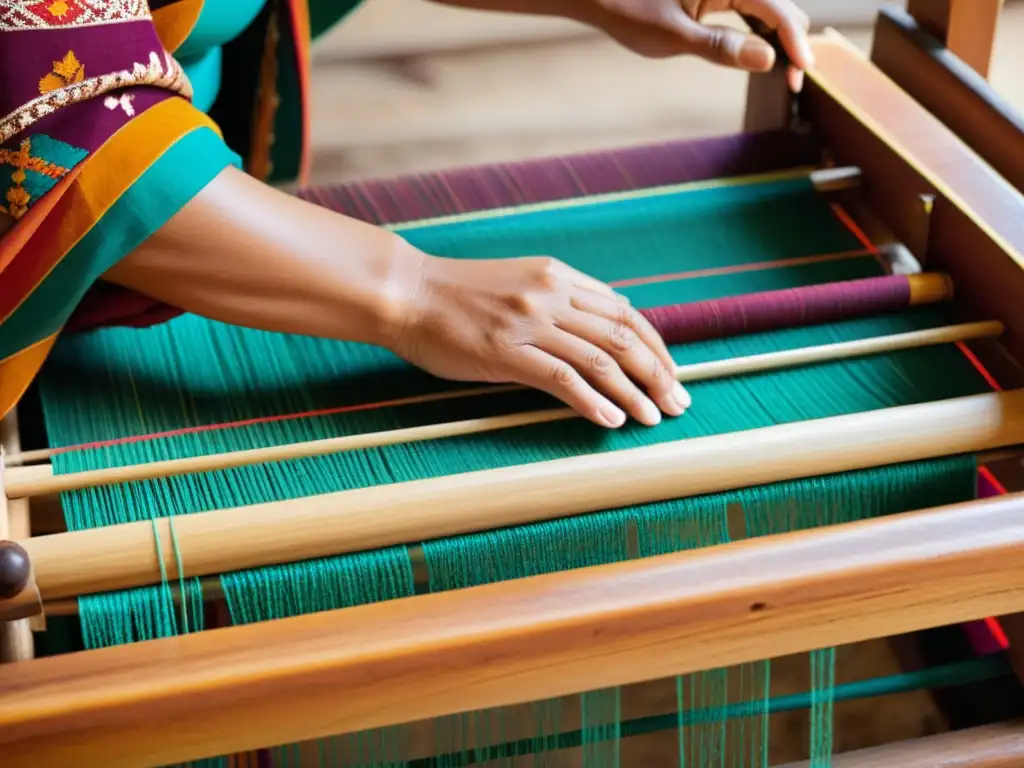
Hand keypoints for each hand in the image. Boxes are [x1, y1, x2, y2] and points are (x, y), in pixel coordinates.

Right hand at [390, 253, 690, 428]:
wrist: (406, 292)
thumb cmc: (457, 294)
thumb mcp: (519, 282)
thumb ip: (562, 298)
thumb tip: (607, 319)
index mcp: (558, 277)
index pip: (624, 312)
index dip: (656, 346)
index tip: (671, 373)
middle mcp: (551, 295)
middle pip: (623, 336)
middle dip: (659, 372)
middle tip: (679, 402)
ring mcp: (528, 323)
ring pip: (600, 359)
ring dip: (634, 392)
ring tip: (654, 418)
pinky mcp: (505, 352)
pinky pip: (562, 379)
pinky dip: (592, 402)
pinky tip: (610, 421)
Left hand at [580, 0, 813, 91]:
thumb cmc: (629, 10)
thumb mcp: (674, 36)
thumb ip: (721, 47)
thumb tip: (767, 59)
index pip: (778, 8)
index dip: (795, 41)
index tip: (803, 74)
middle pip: (782, 5)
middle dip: (792, 40)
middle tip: (793, 81)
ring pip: (770, 7)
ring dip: (779, 36)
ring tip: (783, 71)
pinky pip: (752, 7)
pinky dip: (761, 29)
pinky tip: (759, 52)